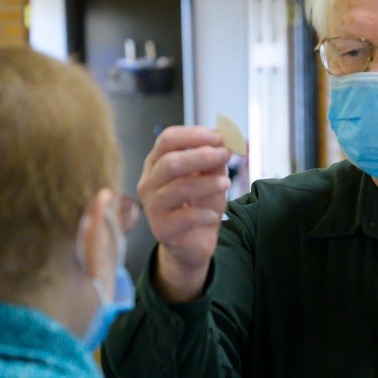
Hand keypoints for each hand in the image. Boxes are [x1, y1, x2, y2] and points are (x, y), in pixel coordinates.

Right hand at [136, 126, 231, 302]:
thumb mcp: (210, 178)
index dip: (193, 135)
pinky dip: (206, 214)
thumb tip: (228, 140)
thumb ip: (216, 160)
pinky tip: (214, 216)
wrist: (193, 243)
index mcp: (157, 163)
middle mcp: (149, 182)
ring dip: (208, 183)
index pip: (167, 140)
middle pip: (170, 162)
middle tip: (226, 154)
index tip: (219, 136)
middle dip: (201, 155)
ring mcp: (152, 206)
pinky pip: (187, 217)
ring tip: (226, 184)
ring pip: (180, 188)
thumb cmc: (199, 205)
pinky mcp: (161, 229)